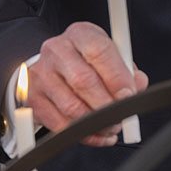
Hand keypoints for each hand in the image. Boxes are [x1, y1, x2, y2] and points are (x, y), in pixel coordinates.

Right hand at [28, 22, 148, 145]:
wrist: (53, 67)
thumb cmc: (88, 62)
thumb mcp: (111, 57)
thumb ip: (127, 71)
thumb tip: (138, 85)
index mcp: (81, 35)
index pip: (99, 51)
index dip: (116, 76)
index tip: (129, 95)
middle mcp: (57, 50)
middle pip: (83, 81)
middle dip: (107, 105)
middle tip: (122, 117)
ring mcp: (40, 74)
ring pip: (71, 106)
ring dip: (95, 124)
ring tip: (111, 127)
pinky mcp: (32, 99)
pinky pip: (59, 124)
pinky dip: (82, 135)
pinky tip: (96, 135)